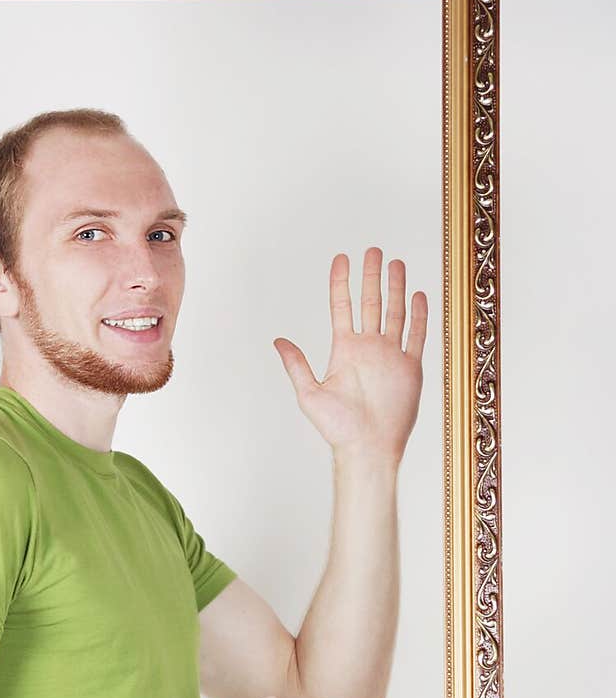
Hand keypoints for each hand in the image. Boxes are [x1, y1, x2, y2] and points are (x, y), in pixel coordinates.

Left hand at [274, 247, 426, 465]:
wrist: (368, 447)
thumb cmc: (339, 428)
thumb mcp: (310, 394)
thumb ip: (296, 365)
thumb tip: (278, 341)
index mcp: (344, 350)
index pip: (342, 307)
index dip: (341, 282)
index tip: (342, 258)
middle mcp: (368, 349)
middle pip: (371, 303)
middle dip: (371, 276)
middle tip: (373, 250)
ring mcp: (390, 356)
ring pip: (395, 313)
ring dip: (395, 288)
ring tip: (395, 263)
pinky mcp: (410, 368)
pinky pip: (417, 336)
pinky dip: (419, 316)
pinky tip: (419, 296)